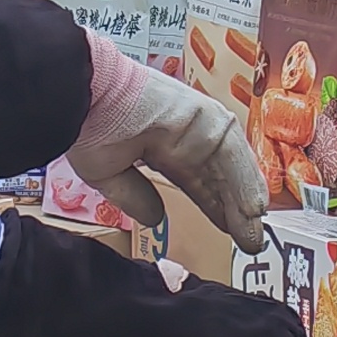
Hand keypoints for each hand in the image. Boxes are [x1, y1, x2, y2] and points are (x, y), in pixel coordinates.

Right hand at [70, 37, 271, 252]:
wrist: (82, 96)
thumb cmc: (87, 128)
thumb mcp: (110, 176)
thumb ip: (135, 197)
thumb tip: (155, 219)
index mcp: (162, 148)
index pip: (198, 183)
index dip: (214, 208)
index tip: (229, 232)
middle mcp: (185, 135)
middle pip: (219, 177)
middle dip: (235, 210)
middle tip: (250, 241)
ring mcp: (197, 123)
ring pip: (229, 166)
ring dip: (244, 200)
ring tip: (254, 232)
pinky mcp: (204, 114)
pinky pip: (230, 151)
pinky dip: (244, 179)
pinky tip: (252, 208)